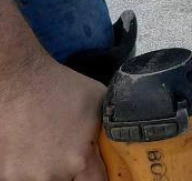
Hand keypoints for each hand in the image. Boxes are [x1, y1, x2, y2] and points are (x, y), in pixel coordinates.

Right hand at [0, 56, 106, 180]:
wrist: (22, 83)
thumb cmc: (62, 88)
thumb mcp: (100, 104)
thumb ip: (107, 131)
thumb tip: (118, 145)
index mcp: (79, 160)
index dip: (97, 177)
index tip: (94, 170)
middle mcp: (52, 174)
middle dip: (71, 173)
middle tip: (68, 152)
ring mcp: (24, 177)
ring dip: (46, 171)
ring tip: (45, 148)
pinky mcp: (4, 174)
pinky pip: (22, 178)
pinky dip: (27, 169)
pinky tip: (29, 149)